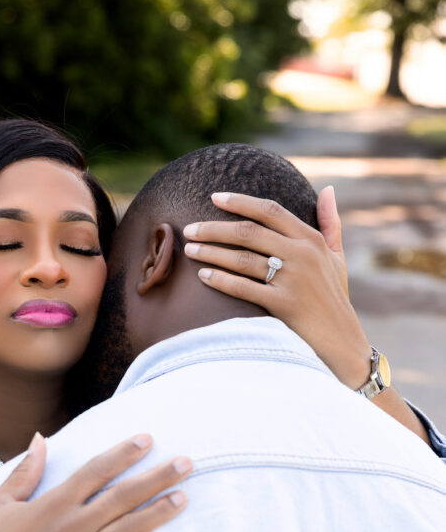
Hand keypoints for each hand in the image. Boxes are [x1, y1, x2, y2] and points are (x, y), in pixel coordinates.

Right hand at [0, 432, 191, 531]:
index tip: (149, 440)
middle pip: (125, 495)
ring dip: (161, 511)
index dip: (125, 453)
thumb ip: (25, 472)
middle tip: (187, 464)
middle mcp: (74, 526)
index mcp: (53, 503)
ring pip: (132, 528)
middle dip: (159, 476)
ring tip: (184, 497)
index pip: (98, 470)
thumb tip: (41, 438)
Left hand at [183, 188, 372, 388]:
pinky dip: (221, 280)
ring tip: (189, 250)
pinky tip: (202, 276)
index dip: (240, 202)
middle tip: (189, 228)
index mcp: (312, 239)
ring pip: (242, 259)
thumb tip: (328, 190)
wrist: (342, 341)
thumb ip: (331, 223)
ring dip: (211, 252)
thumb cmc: (334, 298)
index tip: (214, 198)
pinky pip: (244, 288)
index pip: (270, 211)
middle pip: (249, 232)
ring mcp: (293, 280)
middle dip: (214, 228)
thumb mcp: (337, 258)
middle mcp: (302, 255)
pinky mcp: (283, 305)